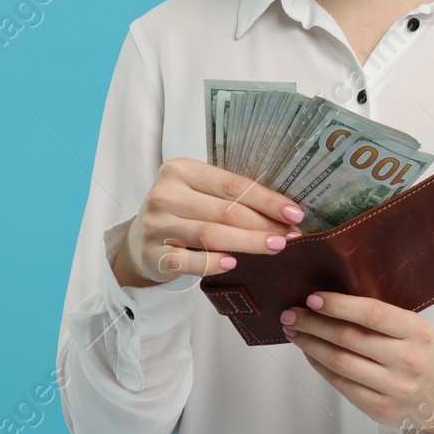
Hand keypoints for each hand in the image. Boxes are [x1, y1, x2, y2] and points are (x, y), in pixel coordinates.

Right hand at [111, 158, 304, 287]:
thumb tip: (283, 214)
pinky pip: (189, 261)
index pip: (232, 184)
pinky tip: (233, 264)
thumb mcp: (199, 195)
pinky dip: (214, 263)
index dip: (267, 200)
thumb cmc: (180, 214)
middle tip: (290, 236)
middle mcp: (165, 194)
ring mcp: (156, 225)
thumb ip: (230, 198)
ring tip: (274, 247)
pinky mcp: (151, 254)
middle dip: (263, 225)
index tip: (294, 213)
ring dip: (248, 243)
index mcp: (180, 170)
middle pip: (225, 211)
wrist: (138, 242)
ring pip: (211, 235)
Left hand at [280, 292, 433, 433]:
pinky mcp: (379, 408)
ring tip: (294, 331)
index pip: (372, 314)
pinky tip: (310, 352)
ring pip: (340, 362)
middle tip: (292, 314)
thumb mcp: (413, 328)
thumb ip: (380, 317)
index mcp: (417, 332)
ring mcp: (393, 388)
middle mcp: (407, 360)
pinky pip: (340, 384)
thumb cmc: (420, 354)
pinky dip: (319, 366)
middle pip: (349, 338)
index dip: (338, 305)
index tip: (312, 298)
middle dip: (313, 323)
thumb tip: (329, 301)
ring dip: (310, 344)